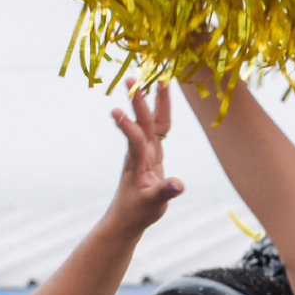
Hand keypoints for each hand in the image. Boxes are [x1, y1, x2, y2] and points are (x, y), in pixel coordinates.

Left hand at [109, 82, 184, 228]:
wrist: (127, 217)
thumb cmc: (137, 212)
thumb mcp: (151, 205)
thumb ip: (164, 192)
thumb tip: (178, 185)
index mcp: (139, 163)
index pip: (135, 140)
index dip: (127, 126)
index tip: (115, 110)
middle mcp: (141, 153)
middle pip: (144, 122)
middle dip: (140, 100)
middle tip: (133, 78)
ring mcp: (146, 152)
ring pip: (152, 122)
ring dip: (152, 101)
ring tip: (155, 79)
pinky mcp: (151, 154)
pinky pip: (157, 129)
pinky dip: (161, 112)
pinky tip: (162, 97)